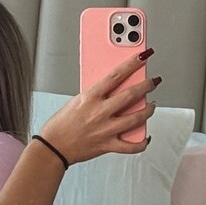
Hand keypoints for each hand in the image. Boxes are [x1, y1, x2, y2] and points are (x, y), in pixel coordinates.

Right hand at [38, 50, 159, 164]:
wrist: (52, 147)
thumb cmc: (60, 125)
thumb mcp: (76, 102)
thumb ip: (96, 96)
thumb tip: (113, 91)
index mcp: (90, 97)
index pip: (116, 75)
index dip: (132, 64)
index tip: (142, 56)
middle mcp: (100, 112)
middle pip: (130, 95)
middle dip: (146, 85)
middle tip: (153, 81)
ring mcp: (105, 129)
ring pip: (136, 118)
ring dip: (148, 110)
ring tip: (152, 105)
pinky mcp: (107, 145)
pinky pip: (131, 146)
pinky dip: (142, 142)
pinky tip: (146, 136)